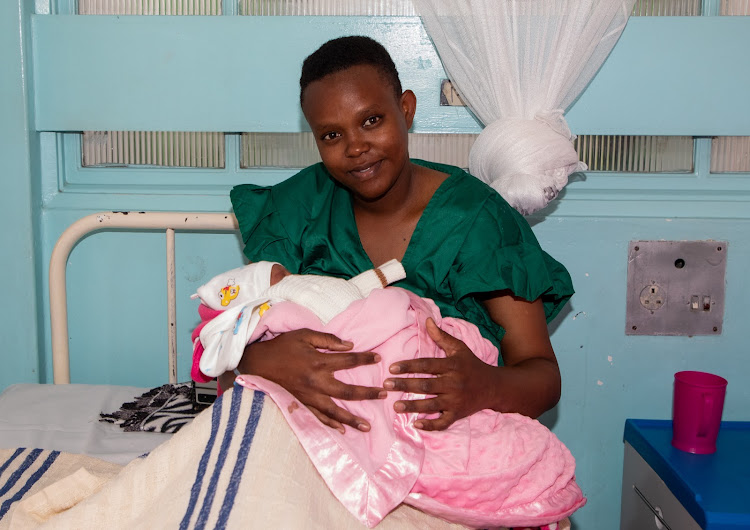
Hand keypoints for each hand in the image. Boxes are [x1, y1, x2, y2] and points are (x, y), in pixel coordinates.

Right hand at [238, 329, 385, 432]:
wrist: (257, 363)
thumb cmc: (281, 346)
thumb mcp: (304, 335)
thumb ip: (327, 340)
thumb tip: (349, 345)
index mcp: (318, 362)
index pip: (348, 361)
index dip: (365, 359)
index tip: (379, 358)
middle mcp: (316, 382)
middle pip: (347, 391)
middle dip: (367, 393)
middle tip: (384, 395)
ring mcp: (308, 397)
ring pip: (334, 411)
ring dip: (352, 419)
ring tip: (368, 426)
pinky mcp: (301, 404)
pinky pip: (318, 418)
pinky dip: (330, 424)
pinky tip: (342, 430)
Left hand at [383, 318, 498, 430]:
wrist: (494, 387)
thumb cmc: (472, 365)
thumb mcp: (459, 348)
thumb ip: (442, 336)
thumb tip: (427, 320)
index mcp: (452, 366)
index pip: (427, 365)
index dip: (409, 366)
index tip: (392, 368)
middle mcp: (454, 384)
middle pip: (426, 385)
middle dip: (405, 385)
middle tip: (386, 386)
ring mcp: (456, 401)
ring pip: (431, 405)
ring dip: (412, 406)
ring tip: (395, 406)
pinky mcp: (458, 414)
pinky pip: (443, 422)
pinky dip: (430, 425)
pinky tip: (416, 424)